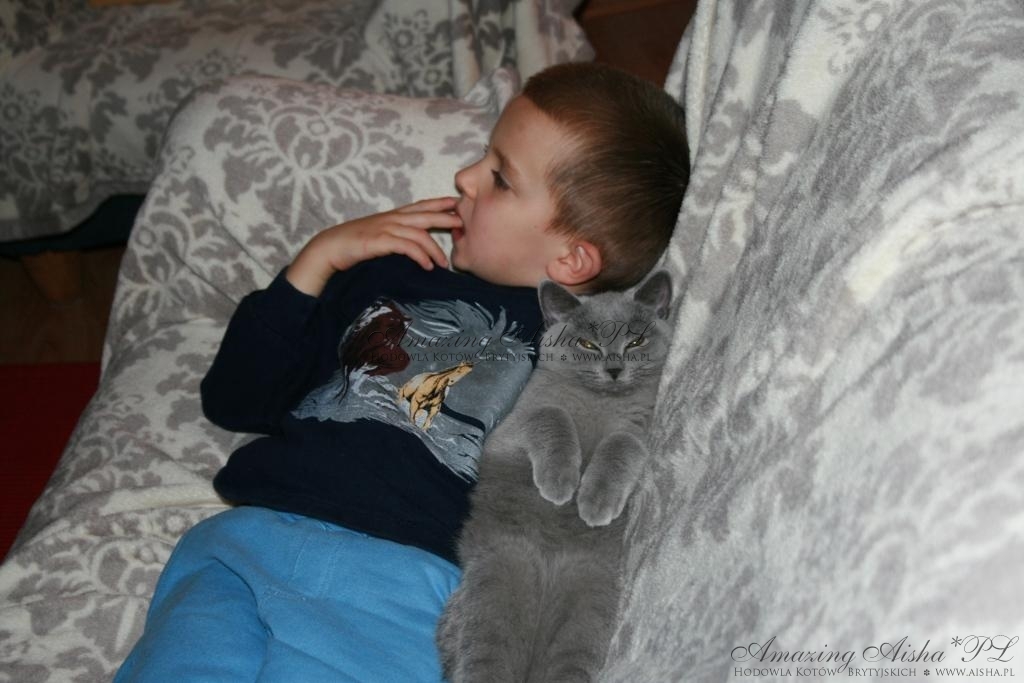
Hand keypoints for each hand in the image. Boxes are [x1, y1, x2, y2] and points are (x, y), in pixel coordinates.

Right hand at [286, 197, 461, 294]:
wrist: (328, 248)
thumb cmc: (352, 244)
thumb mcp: (377, 235)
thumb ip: (395, 236)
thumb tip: (412, 245)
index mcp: (392, 216)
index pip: (420, 206)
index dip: (438, 203)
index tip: (455, 203)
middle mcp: (391, 219)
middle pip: (424, 215)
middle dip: (445, 217)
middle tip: (462, 223)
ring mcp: (385, 229)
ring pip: (418, 233)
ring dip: (434, 248)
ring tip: (444, 262)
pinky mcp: (379, 241)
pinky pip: (406, 247)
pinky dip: (420, 256)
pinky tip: (427, 266)